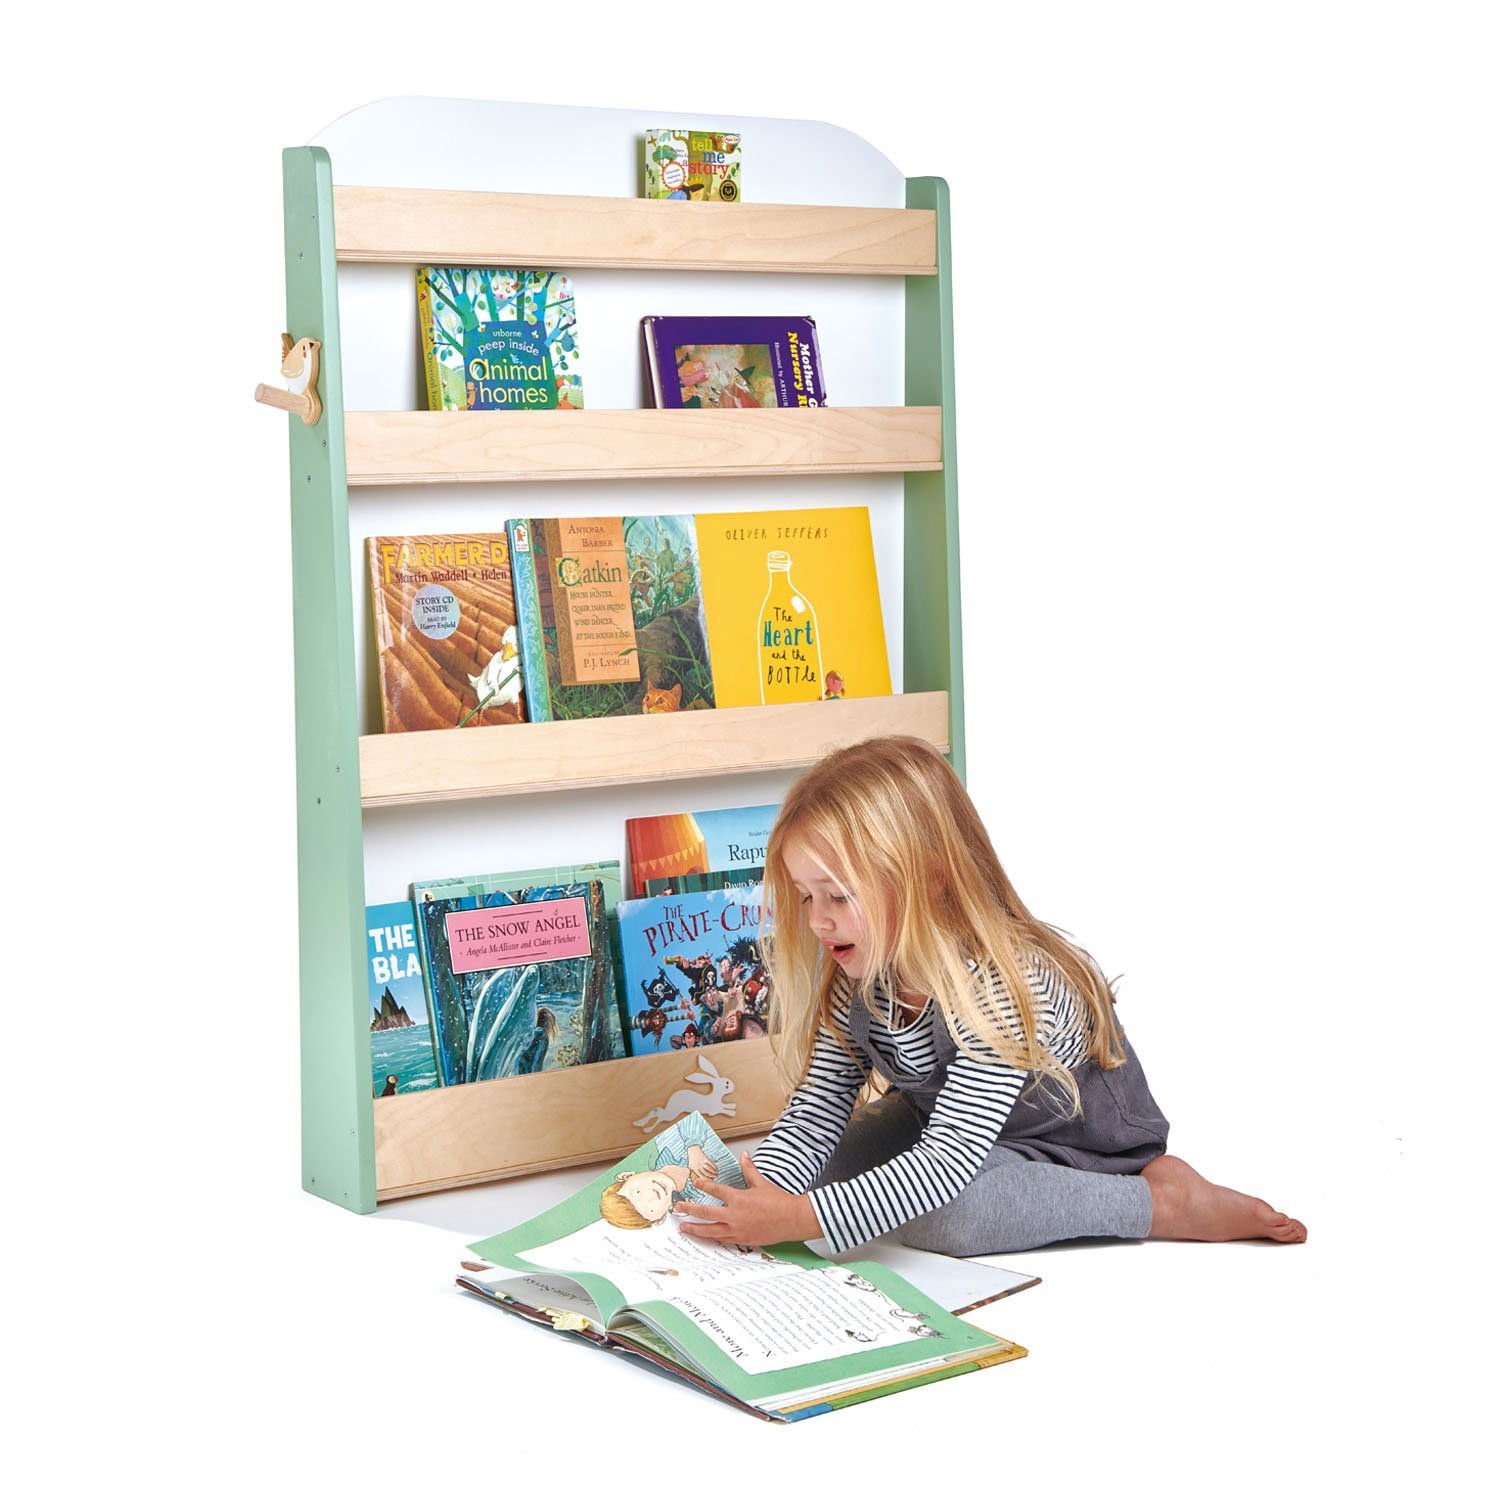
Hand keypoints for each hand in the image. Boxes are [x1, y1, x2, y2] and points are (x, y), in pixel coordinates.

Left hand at [675, 1153, 819, 1245]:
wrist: (792, 1220)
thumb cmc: (779, 1201)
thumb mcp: (762, 1183)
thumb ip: (749, 1170)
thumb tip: (744, 1156)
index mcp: (739, 1199)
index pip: (716, 1190)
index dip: (704, 1185)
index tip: (695, 1182)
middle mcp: (735, 1215)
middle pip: (706, 1213)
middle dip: (690, 1209)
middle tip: (679, 1208)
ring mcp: (737, 1230)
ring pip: (711, 1230)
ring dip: (696, 1228)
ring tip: (684, 1228)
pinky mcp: (742, 1240)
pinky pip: (723, 1240)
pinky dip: (712, 1238)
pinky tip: (705, 1237)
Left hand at [686, 1145, 718, 1182]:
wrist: (692, 1149)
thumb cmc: (691, 1159)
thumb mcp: (690, 1166)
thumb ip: (693, 1173)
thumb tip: (696, 1180)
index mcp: (693, 1169)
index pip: (701, 1177)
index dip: (706, 1180)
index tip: (710, 1182)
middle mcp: (697, 1166)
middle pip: (706, 1173)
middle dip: (712, 1176)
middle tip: (716, 1178)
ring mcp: (701, 1162)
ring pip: (709, 1169)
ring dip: (714, 1172)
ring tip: (717, 1173)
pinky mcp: (704, 1158)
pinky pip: (710, 1163)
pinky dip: (714, 1166)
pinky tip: (716, 1168)